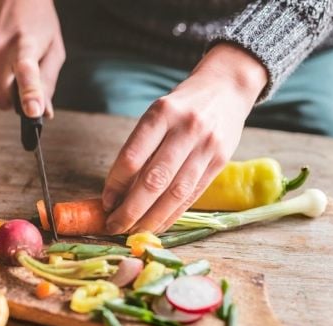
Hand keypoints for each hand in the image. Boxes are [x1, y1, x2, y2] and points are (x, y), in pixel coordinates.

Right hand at [0, 0, 64, 117]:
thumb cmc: (39, 21)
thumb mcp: (54, 50)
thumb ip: (48, 83)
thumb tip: (44, 113)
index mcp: (24, 46)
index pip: (26, 73)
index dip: (29, 94)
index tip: (32, 112)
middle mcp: (0, 51)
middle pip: (4, 98)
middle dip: (17, 102)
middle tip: (32, 88)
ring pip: (0, 91)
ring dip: (12, 85)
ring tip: (22, 59)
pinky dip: (5, 76)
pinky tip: (10, 56)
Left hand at [102, 43, 267, 233]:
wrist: (227, 88)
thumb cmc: (181, 106)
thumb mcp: (157, 114)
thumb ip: (141, 148)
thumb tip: (117, 192)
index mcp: (162, 113)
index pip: (132, 157)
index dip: (115, 184)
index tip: (105, 202)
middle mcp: (186, 128)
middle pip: (154, 180)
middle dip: (131, 210)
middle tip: (114, 226)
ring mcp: (206, 146)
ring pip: (175, 193)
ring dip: (151, 218)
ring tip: (133, 231)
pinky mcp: (221, 161)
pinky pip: (192, 196)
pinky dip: (172, 215)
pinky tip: (157, 225)